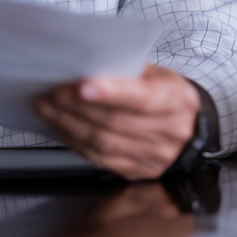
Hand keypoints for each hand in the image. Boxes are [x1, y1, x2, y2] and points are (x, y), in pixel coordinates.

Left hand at [34, 64, 200, 179]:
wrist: (189, 128)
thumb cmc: (166, 94)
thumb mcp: (157, 74)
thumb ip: (128, 70)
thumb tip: (85, 64)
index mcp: (177, 99)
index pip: (142, 98)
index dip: (111, 93)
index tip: (82, 86)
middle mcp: (171, 130)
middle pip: (116, 122)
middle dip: (77, 107)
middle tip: (52, 94)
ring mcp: (155, 155)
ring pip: (104, 143)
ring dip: (68, 125)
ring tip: (47, 108)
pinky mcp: (138, 171)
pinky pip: (100, 159)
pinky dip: (75, 142)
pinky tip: (60, 127)